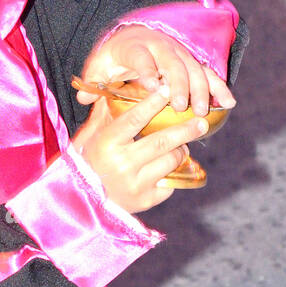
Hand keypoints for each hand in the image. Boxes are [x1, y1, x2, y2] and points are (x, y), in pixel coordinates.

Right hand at [72, 87, 209, 212]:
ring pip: (171, 160)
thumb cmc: (88, 161)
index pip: (135, 119)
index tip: (168, 89)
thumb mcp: (90, 135)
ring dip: (181, 149)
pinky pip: (170, 180)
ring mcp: (135, 184)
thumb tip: (121, 86)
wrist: (84, 200)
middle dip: (186, 130)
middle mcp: (122, 164)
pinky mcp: (146, 200)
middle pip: (162, 142)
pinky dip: (173, 171)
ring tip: (182, 144)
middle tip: (201, 121)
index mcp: (106, 144)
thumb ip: (106, 113)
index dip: (154, 102)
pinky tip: (169, 165)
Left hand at [76, 24, 234, 116]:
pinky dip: (220, 87)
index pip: (141, 57)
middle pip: (172, 62)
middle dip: (178, 84)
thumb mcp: (100, 66)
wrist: (134, 35)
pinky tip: (229, 103)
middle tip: (180, 106)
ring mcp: (179, 52)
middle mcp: (160, 46)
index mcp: (135, 46)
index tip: (150, 86)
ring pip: (194, 67)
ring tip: (202, 111)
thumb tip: (83, 95)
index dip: (146, 69)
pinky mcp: (192, 61)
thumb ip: (93, 80)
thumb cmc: (116, 57)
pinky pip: (209, 72)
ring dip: (201, 89)